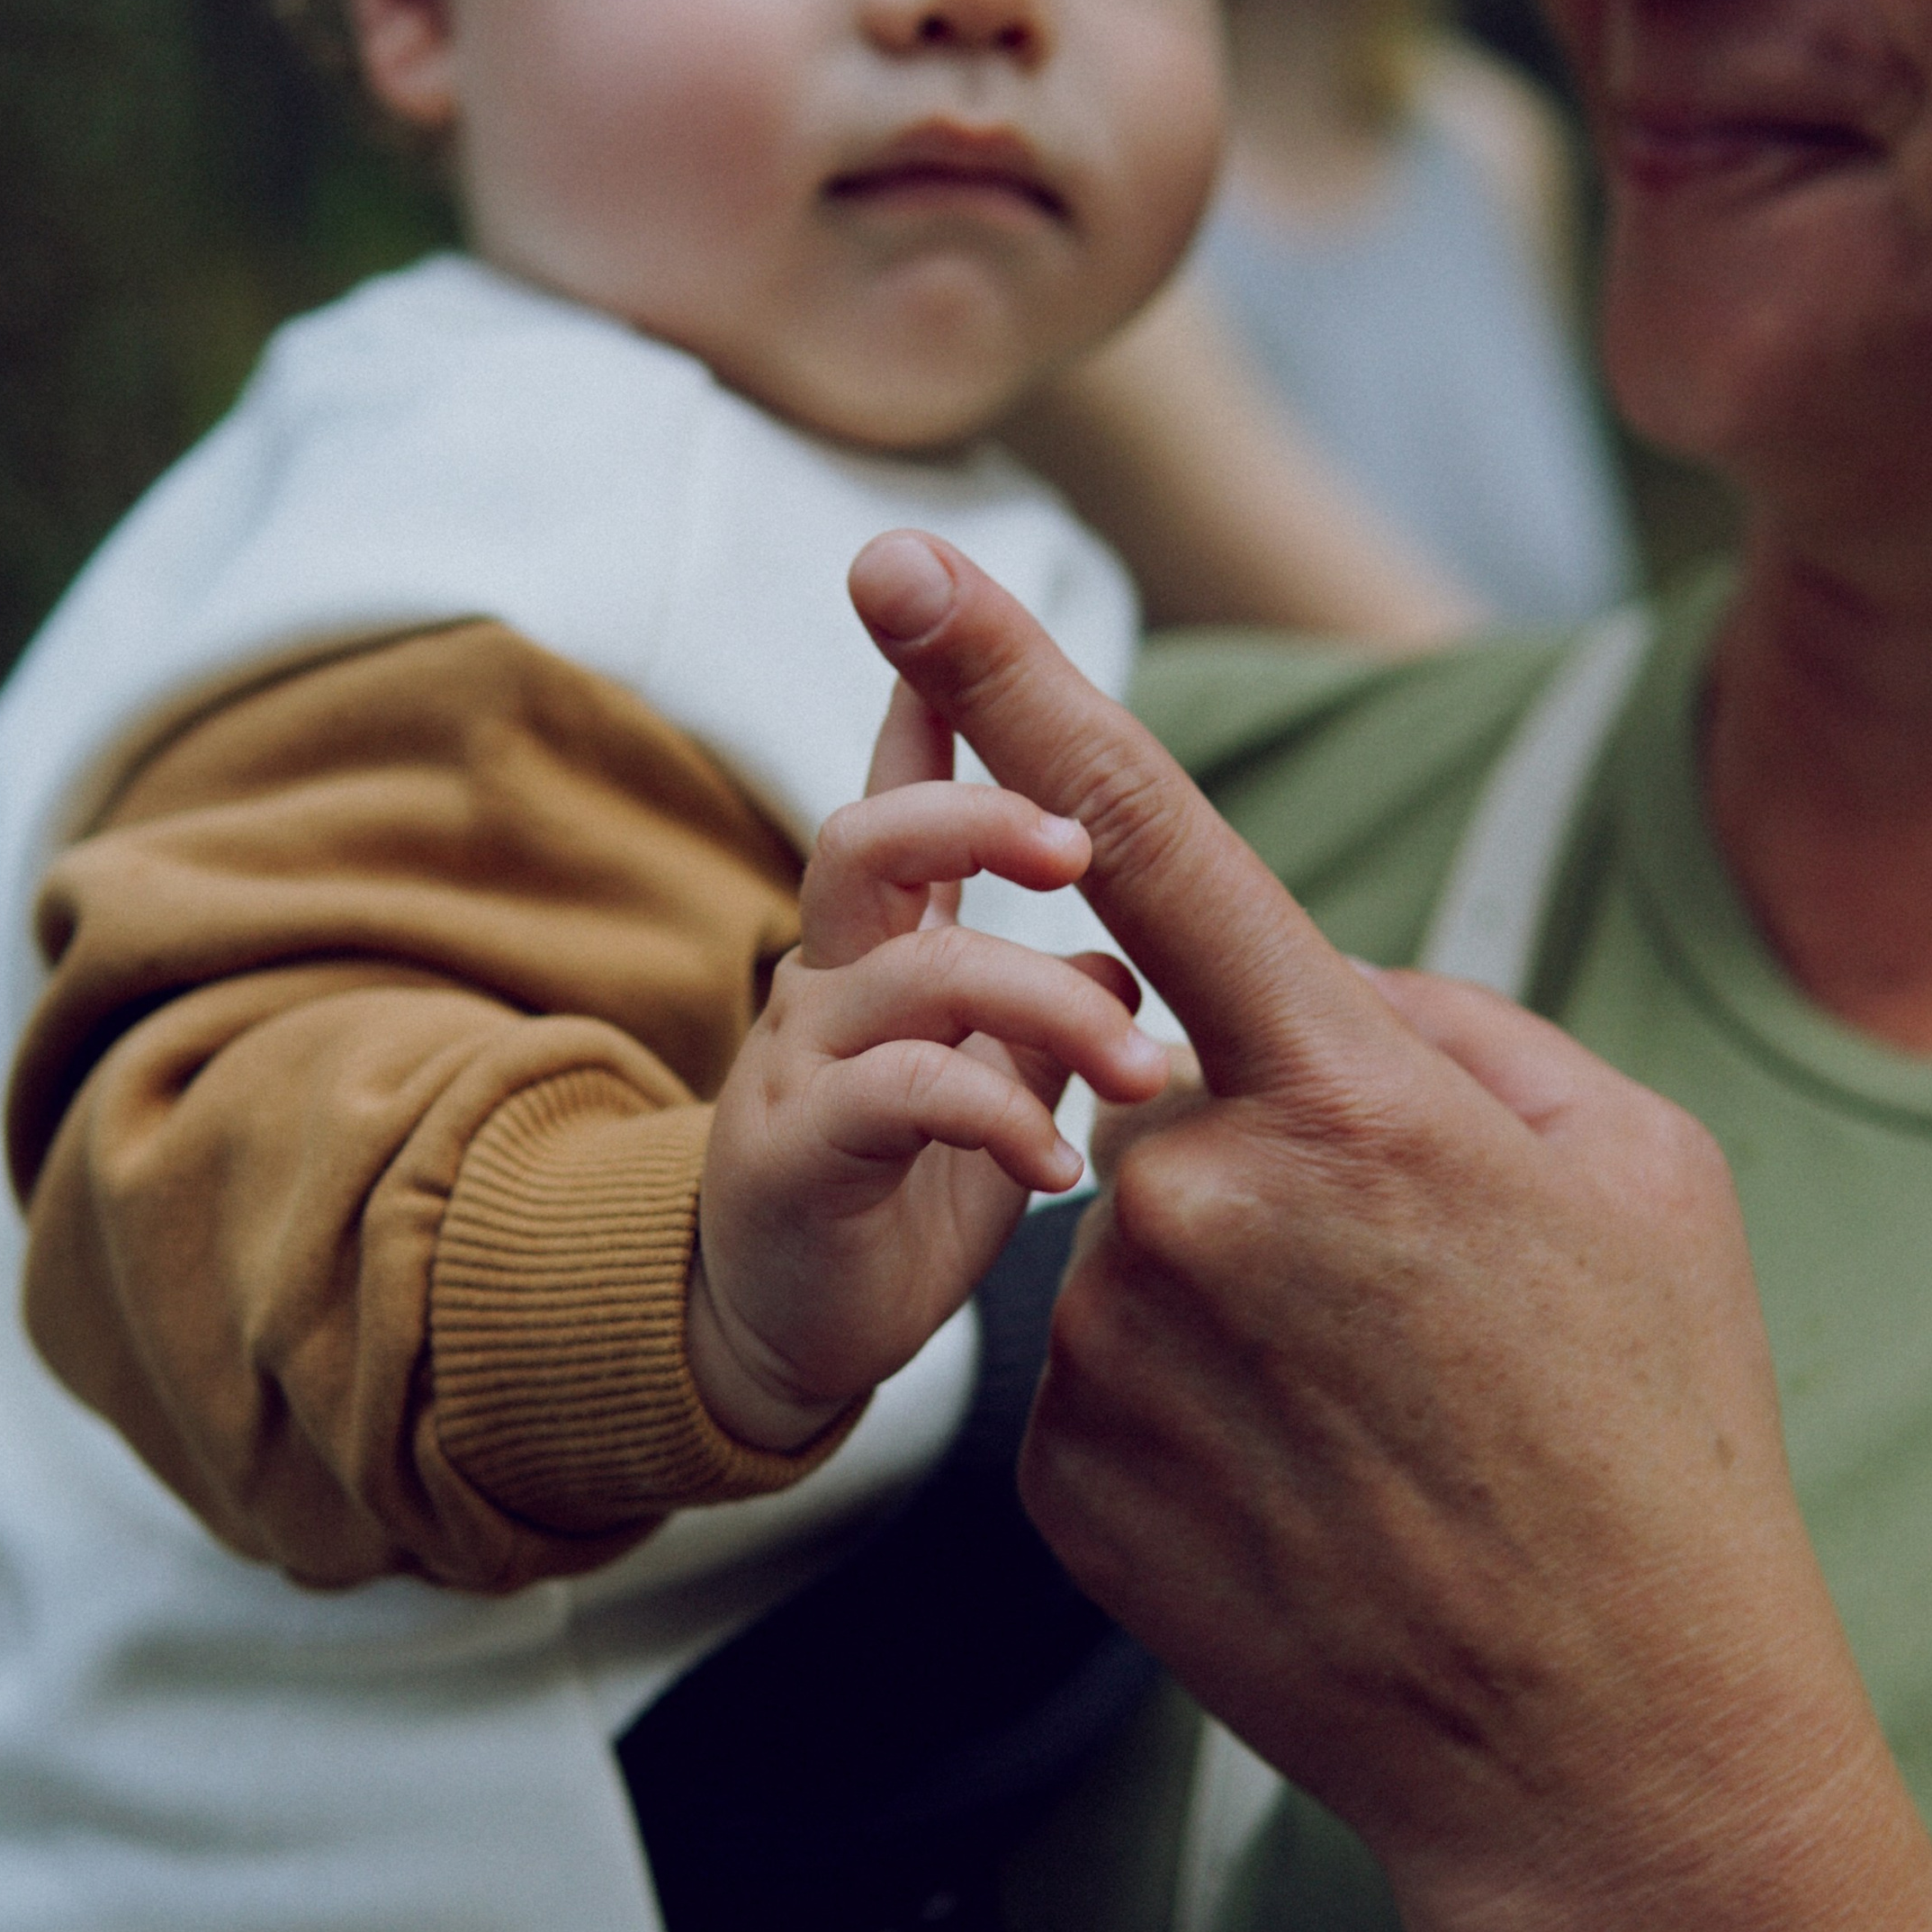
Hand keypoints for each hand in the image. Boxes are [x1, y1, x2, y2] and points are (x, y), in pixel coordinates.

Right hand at [687, 681, 1166, 1452]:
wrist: (789, 1334)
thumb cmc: (907, 1188)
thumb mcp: (997, 1076)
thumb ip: (1050, 1006)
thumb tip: (1127, 961)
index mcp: (885, 940)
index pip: (903, 787)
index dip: (929, 694)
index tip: (947, 597)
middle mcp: (827, 976)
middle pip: (869, 836)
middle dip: (977, 814)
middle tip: (1084, 849)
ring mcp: (798, 1062)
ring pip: (913, 970)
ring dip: (1046, 1003)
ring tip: (1143, 1071)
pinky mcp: (791, 1156)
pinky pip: (897, 1097)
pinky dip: (998, 1118)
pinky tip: (1064, 1166)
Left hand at [845, 531, 1848, 1898]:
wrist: (1602, 1745)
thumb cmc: (1650, 1433)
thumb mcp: (1637, 1166)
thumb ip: (1454, 1025)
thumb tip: (1317, 990)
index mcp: (1352, 1091)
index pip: (1150, 836)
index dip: (1013, 679)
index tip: (897, 561)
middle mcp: (1195, 1199)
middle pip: (1174, 1089)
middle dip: (1270, 1161)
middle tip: (1422, 1318)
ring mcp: (1111, 1346)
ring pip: (1139, 1242)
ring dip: (1236, 1302)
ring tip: (1374, 1429)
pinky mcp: (1060, 1471)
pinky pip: (1102, 1374)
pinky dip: (1190, 1411)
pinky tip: (1299, 1497)